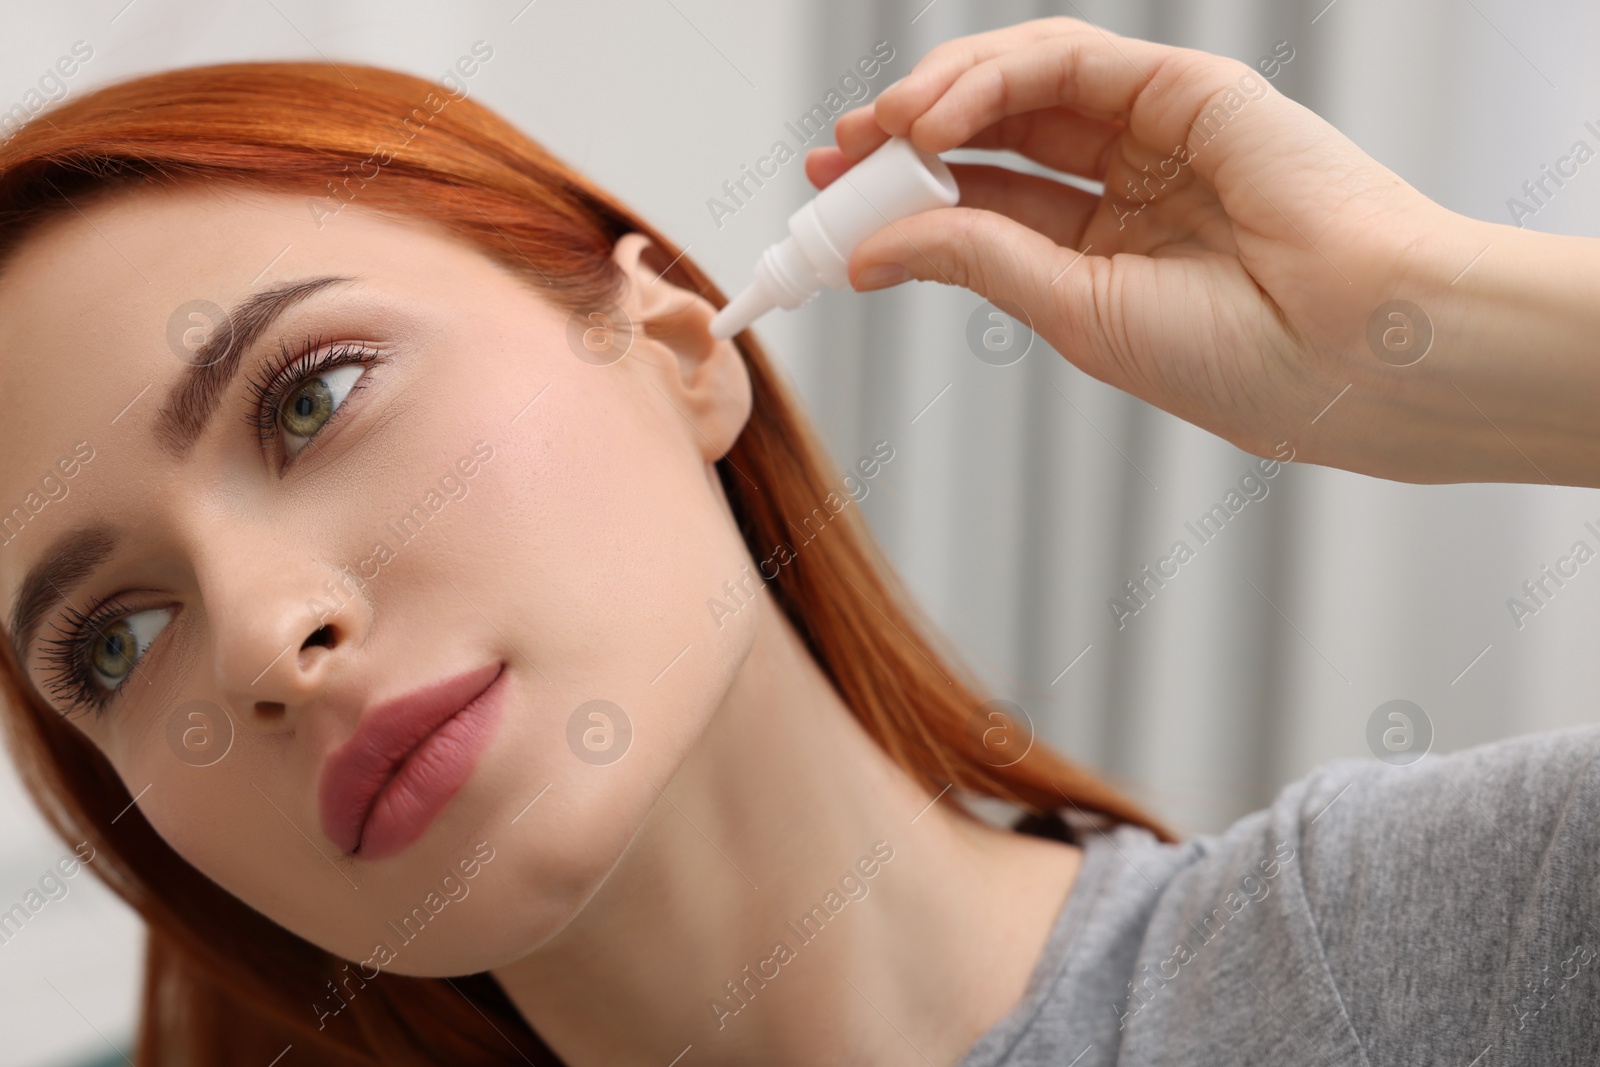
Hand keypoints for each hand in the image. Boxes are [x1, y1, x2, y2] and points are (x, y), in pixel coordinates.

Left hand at [806, 17, 1496, 477]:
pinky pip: (1065, 62)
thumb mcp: (1077, 316)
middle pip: (986, 144)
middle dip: (897, 145)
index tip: (826, 216)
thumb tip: (870, 245)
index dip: (899, 205)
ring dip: (933, 102)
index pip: (980, 211)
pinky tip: (933, 119)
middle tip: (827, 160)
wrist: (1358, 348)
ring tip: (870, 135)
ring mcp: (1152, 133)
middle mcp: (1122, 187)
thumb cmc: (1243, 359)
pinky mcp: (1183, 87)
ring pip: (1017, 89)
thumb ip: (978, 261)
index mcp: (1102, 255)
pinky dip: (990, 78)